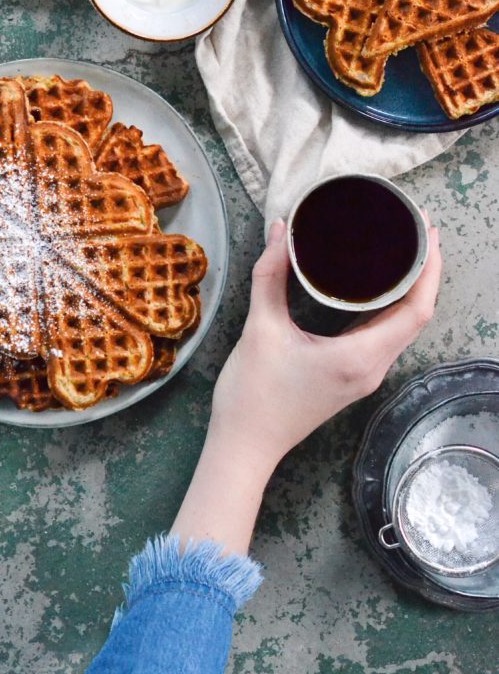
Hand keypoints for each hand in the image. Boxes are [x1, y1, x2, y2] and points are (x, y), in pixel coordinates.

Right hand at [210, 215, 441, 479]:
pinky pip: (385, 336)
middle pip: (416, 316)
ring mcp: (364, 375)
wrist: (245, 445)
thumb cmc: (253, 393)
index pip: (416, 310)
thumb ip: (270, 276)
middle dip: (423, 272)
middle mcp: (372, 368)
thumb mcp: (260, 328)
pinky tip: (378, 285)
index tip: (425, 231)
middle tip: (415, 228)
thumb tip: (280, 230)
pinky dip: (391, 307)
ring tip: (403, 249)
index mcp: (359, 357)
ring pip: (403, 327)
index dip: (428, 269)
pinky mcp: (352, 377)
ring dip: (410, 290)